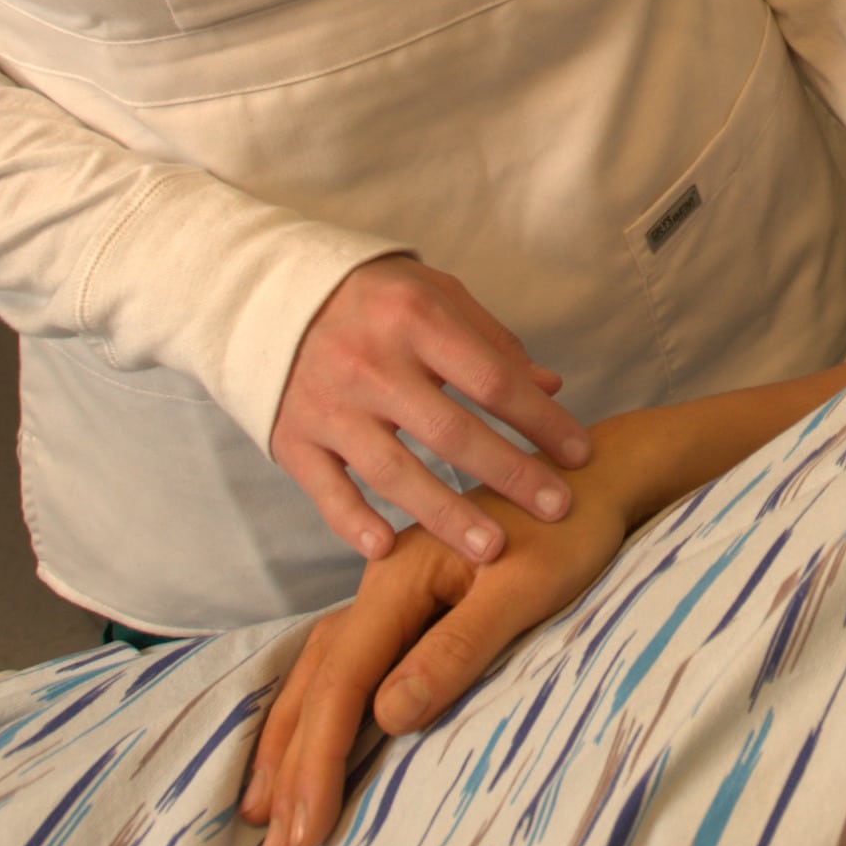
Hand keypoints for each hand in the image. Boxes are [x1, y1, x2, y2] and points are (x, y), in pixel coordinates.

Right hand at [239, 435, 643, 845]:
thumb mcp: (526, 591)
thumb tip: (389, 718)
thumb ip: (458, 650)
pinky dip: (316, 714)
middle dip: (292, 770)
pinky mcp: (407, 609)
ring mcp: (387, 597)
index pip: (345, 682)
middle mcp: (379, 587)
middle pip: (319, 686)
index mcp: (400, 580)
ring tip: (261, 813)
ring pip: (321, 678)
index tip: (307, 829)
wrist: (594, 481)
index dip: (320, 759)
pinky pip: (341, 669)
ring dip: (292, 746)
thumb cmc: (570, 535)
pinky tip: (303, 748)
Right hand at [266, 256, 591, 568]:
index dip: (541, 420)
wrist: (265, 293)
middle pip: (451, 431)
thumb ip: (492, 343)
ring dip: (446, 515)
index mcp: (414, 319)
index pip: (491, 379)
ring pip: (393, 471)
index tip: (580, 454)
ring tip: (494, 551)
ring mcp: (328, 405)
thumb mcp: (435, 295)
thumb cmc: (373, 297)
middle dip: (511, 474)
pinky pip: (327, 490)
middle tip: (559, 510)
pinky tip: (389, 550)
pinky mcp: (293, 438)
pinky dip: (354, 523)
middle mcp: (371, 363)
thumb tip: (550, 389)